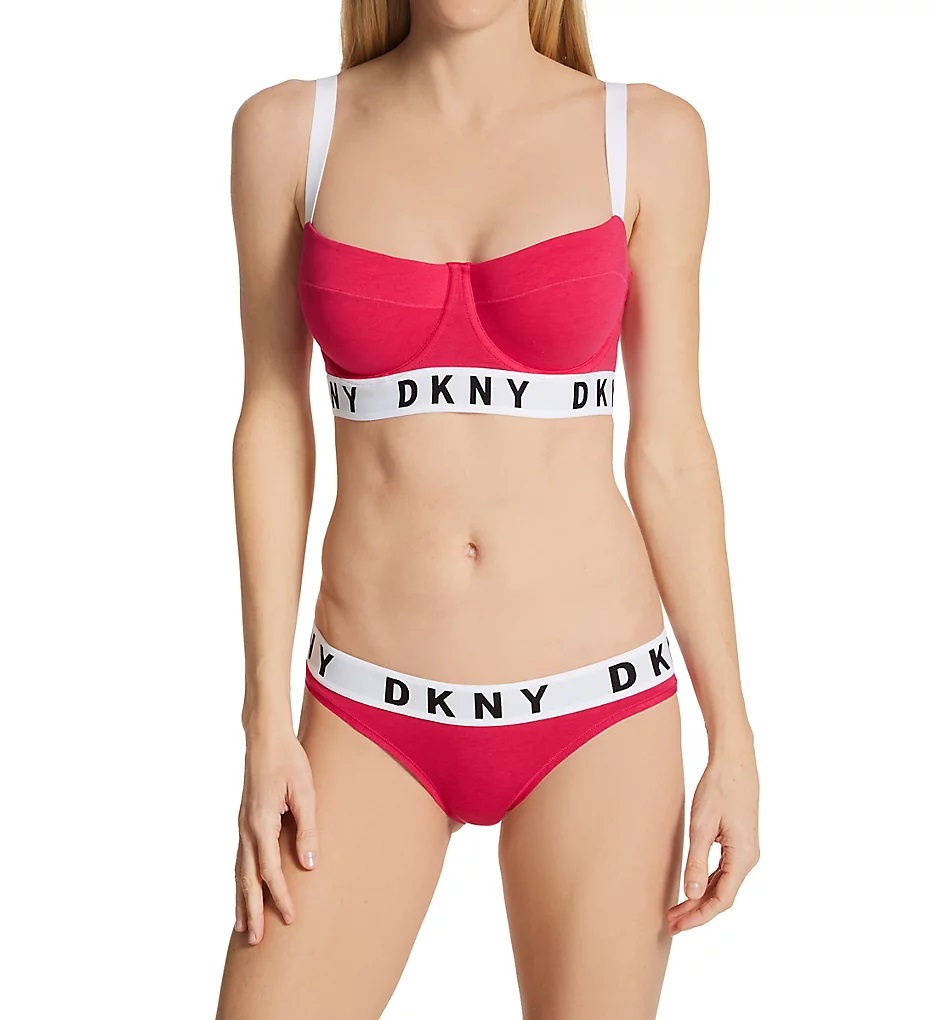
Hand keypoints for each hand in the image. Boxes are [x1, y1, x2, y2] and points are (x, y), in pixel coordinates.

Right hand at [234, 722, 318, 944]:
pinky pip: (240, 859)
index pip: (271, 871)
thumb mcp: (305, 792)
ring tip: (243, 929)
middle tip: (256, 942)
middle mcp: (247, 829)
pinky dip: (240, 881)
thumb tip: (309, 865)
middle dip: (252, 911)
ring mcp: (242, 826)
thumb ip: (307, 828)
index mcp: (262, 823)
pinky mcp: (244, 822)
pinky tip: (242, 891)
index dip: (281, 897)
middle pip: (248, 879)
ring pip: (239, 872)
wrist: (265, 738)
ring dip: (241, 901)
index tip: (291, 918)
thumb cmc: (289, 761)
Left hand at [667, 741, 759, 933]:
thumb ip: (697, 861)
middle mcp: (748, 858)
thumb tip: (693, 894)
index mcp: (743, 857)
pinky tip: (690, 888)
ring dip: (700, 899)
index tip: (677, 925)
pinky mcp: (738, 842)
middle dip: (696, 912)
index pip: (721, 900)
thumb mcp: (702, 825)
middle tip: (670, 923)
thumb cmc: (718, 788)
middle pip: (722, 896)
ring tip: (675, 909)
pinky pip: (723, 872)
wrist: (735, 761)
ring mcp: (745, 851)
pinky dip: (706, 883)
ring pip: (723, 885)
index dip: (699, 917)